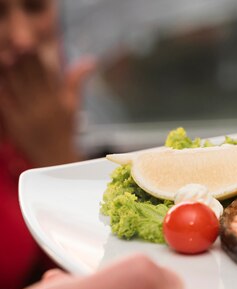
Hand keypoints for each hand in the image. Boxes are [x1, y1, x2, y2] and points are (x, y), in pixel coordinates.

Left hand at [0, 52, 93, 166]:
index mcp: (59, 101)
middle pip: (31, 79)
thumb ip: (77, 81)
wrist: (56, 159)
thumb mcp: (73, 105)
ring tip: (5, 56)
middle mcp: (45, 107)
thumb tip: (91, 60)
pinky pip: (7, 104)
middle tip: (14, 44)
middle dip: (23, 62)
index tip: (29, 44)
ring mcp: (30, 116)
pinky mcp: (16, 124)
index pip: (47, 76)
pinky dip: (2, 90)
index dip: (36, 59)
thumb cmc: (64, 130)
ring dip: (10, 72)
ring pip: (17, 89)